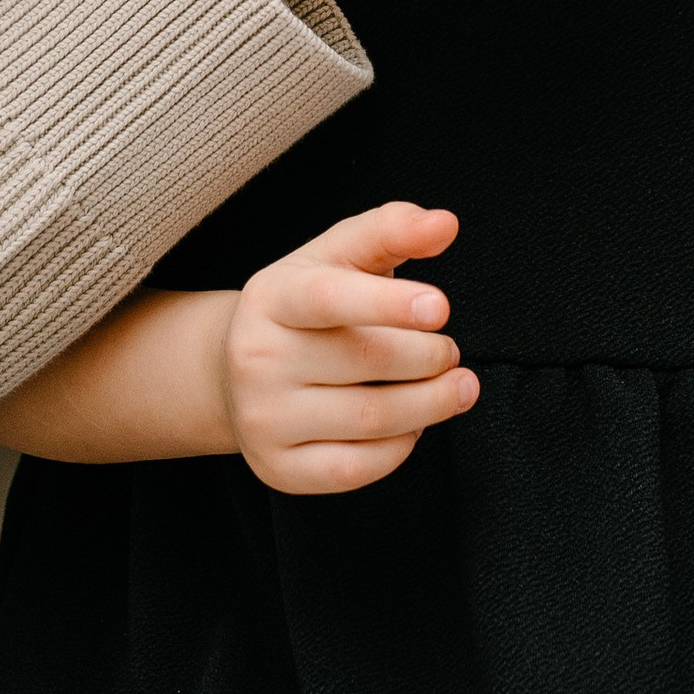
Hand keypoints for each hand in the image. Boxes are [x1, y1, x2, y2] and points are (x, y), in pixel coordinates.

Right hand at [217, 201, 473, 495]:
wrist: (236, 372)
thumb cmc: (307, 307)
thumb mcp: (337, 258)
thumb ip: (391, 230)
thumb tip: (445, 224)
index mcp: (271, 296)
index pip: (329, 298)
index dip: (387, 302)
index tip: (441, 307)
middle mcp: (255, 356)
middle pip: (366, 360)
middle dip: (429, 356)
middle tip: (450, 351)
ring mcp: (261, 417)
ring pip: (371, 418)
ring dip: (432, 404)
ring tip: (457, 386)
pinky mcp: (276, 468)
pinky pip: (358, 469)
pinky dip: (401, 447)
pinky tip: (414, 425)